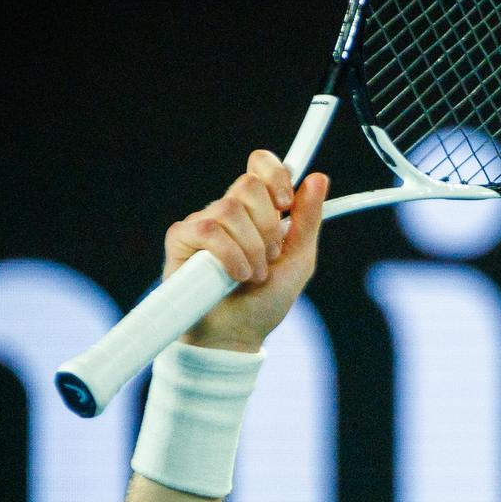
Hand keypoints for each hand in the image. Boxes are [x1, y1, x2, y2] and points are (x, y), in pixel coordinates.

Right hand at [165, 150, 327, 352]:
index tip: (286, 204)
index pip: (260, 166)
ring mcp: (204, 223)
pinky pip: (207, 229)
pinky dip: (229, 254)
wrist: (237, 335)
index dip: (275, 174)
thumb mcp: (299, 259)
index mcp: (258, 211)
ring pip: (229, 208)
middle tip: (271, 256)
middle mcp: (229, 211)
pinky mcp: (181, 239)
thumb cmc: (266, 300)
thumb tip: (319, 178)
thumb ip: (308, 220)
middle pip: (249, 185)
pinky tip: (236, 275)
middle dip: (268, 225)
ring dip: (251, 247)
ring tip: (254, 275)